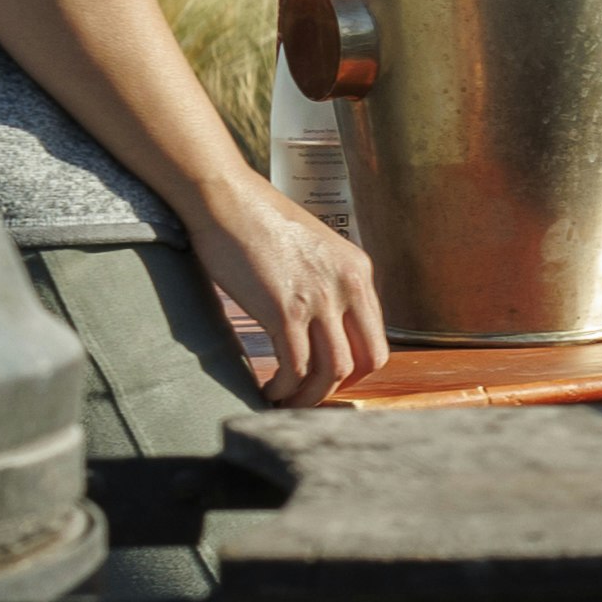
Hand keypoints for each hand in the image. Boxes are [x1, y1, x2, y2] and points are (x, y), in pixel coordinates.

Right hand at [197, 182, 388, 406]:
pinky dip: (284, 388)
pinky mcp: (285, 309)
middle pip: (366, 361)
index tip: (328, 380)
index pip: (376, 339)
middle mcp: (347, 286)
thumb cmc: (258, 223)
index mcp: (358, 272)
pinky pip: (295, 366)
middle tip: (309, 397)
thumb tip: (322, 325)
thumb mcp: (314, 251)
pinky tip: (268, 390)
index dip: (355, 370)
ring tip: (285, 401)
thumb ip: (327, 283)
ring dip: (308, 396)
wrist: (226, 200)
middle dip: (338, 388)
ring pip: (332, 371)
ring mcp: (319, 299)